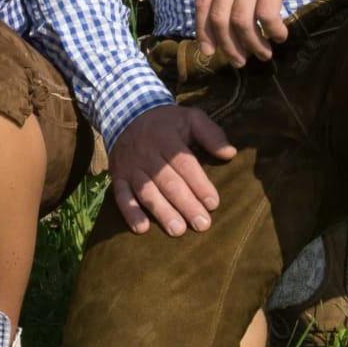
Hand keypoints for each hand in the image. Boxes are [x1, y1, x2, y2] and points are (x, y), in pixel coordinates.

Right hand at [107, 105, 236, 236]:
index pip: (184, 163)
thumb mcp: (191, 118)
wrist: (127, 116)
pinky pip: (121, 196)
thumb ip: (211, 134)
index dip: (199, 183)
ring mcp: (131, 166)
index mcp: (166, 137)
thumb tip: (230, 153)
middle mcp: (147, 152)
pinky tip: (141, 228)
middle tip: (202, 224)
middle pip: (168, 181)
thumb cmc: (167, 122)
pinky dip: (130, 212)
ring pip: (147, 191)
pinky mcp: (118, 176)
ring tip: (178, 230)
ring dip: (162, 212)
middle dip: (186, 204)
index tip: (213, 203)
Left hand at [193, 0, 327, 66]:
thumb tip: (230, 12)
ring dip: (252, 44)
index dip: (203, 30)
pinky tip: (280, 35)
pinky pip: (267, 15)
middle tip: (239, 61)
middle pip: (220, 17)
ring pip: (242, 21)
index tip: (209, 51)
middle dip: (228, 45)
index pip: (203, 1)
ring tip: (263, 54)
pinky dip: (272, 31)